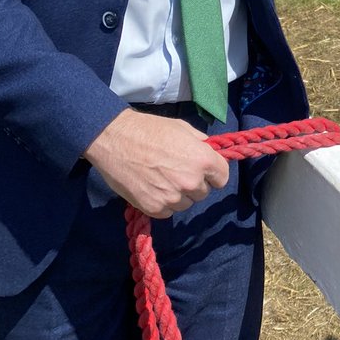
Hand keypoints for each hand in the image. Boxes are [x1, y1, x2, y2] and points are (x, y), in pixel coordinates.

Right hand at [83, 110, 229, 217]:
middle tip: (177, 171)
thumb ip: (201, 144)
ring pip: (186, 203)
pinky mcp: (154, 209)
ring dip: (179, 195)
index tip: (205, 171)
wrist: (116, 140)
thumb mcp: (182, 128)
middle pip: (203, 192)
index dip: (214, 174)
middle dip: (195, 184)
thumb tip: (210, 153)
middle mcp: (191, 182)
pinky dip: (163, 203)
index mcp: (202, 160)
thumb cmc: (150, 129)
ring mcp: (173, 197)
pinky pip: (168, 211)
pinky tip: (152, 187)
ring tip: (162, 179)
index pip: (223, 177)